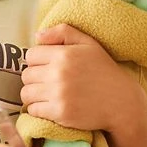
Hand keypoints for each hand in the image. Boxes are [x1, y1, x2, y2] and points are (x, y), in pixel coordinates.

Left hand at [21, 23, 146, 132]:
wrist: (121, 102)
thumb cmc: (103, 71)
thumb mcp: (88, 44)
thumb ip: (63, 33)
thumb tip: (36, 36)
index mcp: (64, 54)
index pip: (31, 55)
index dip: (36, 61)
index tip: (46, 67)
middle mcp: (59, 73)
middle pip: (26, 75)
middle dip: (34, 78)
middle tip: (47, 82)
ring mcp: (58, 94)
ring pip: (26, 93)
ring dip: (33, 94)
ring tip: (46, 94)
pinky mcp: (59, 113)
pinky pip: (33, 110)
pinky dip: (38, 109)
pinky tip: (51, 106)